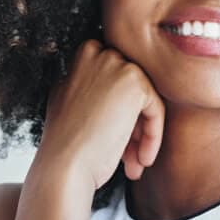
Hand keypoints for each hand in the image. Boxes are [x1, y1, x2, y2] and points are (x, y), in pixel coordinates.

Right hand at [38, 39, 164, 189]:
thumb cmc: (66, 145)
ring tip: (134, 163)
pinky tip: (141, 160)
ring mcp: (116, 64)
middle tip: (129, 156)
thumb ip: (91, 88)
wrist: (64, 166)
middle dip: (133, 125)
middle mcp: (97, 53)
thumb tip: (117, 93)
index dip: (118, 113)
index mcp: (81, 57)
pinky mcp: (135, 82)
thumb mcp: (70, 103)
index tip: (116, 139)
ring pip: (145, 101)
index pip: (115, 81)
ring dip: (142, 135)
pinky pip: (156, 109)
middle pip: (131, 89)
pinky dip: (153, 136)